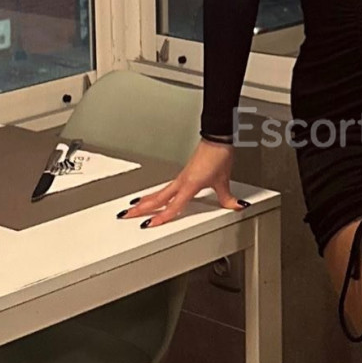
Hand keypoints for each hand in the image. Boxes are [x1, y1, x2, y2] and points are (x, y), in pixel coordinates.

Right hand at [116, 139, 247, 228]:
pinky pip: (166, 187)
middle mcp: (182, 181)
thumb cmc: (218, 155)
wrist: (217, 138)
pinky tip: (154, 196)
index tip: (149, 224)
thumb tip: (235, 206)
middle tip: (126, 214)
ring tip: (133, 207)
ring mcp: (181, 177)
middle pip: (157, 198)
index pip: (173, 206)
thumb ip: (227, 197)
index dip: (161, 217)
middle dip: (141, 208)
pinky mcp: (183, 173)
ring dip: (145, 200)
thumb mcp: (223, 180)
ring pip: (159, 192)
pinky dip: (156, 193)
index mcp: (190, 184)